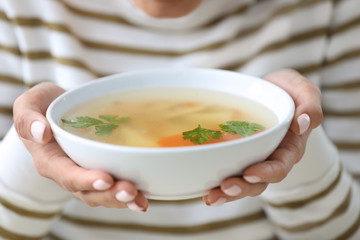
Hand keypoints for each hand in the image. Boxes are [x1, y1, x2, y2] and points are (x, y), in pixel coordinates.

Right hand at [13, 82, 147, 211]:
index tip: (105, 178)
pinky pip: (112, 187)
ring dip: (122, 199)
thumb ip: (28, 119)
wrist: (57, 109)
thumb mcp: (29, 105)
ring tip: (140, 200)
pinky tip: (145, 195)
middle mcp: (68, 172)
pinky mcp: (99, 170)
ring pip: (102, 194)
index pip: (66, 174)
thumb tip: (41, 133)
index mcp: (49, 160)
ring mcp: (85, 175)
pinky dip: (128, 194)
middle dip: (110, 194)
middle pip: (88, 191)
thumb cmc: (43, 106)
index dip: (85, 179)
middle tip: (131, 192)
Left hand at [203, 69, 322, 205]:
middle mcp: (270, 158)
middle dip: (242, 188)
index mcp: (289, 147)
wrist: (270, 90)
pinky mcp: (237, 155)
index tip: (250, 173)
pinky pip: (228, 171)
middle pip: (258, 182)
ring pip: (242, 182)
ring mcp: (253, 159)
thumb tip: (301, 125)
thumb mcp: (304, 91)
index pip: (280, 165)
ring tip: (210, 197)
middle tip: (225, 187)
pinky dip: (216, 182)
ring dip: (227, 192)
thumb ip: (310, 105)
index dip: (266, 173)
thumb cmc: (288, 91)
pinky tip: (203, 188)